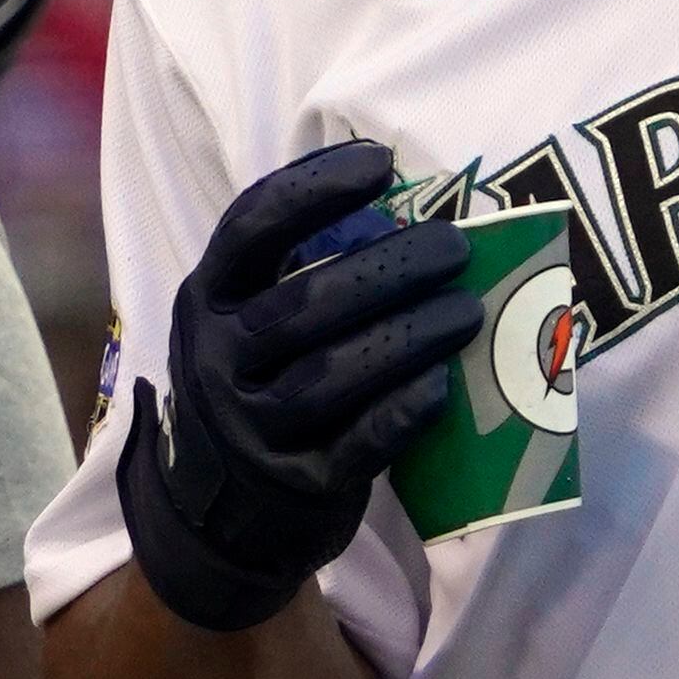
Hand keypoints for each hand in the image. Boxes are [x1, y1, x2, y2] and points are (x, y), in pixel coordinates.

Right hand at [120, 139, 480, 632]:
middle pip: (306, 303)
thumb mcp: (247, 323)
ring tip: (469, 310)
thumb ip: (300, 271)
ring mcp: (253, 429)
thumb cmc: (258, 386)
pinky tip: (443, 384)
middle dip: (390, 269)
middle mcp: (217, 361)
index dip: (313, 189)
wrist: (221, 514)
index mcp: (208, 302)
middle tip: (454, 248)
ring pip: (335, 374)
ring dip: (411, 335)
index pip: (250, 229)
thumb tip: (409, 213)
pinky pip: (358, 445)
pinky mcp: (297, 485)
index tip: (379, 163)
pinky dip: (402, 412)